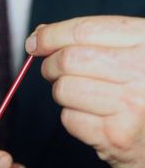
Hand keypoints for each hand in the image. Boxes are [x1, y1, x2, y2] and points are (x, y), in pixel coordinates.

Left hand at [26, 16, 144, 167]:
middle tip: (52, 71)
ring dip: (62, 92)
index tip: (34, 42)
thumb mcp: (135, 54)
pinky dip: (72, 117)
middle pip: (68, 60)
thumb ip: (94, 40)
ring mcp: (130, 106)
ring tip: (81, 96)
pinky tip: (93, 118)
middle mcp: (142, 71)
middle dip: (50, 65)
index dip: (51, 35)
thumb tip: (42, 33)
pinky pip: (69, 119)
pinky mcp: (116, 136)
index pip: (84, 31)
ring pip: (64, 90)